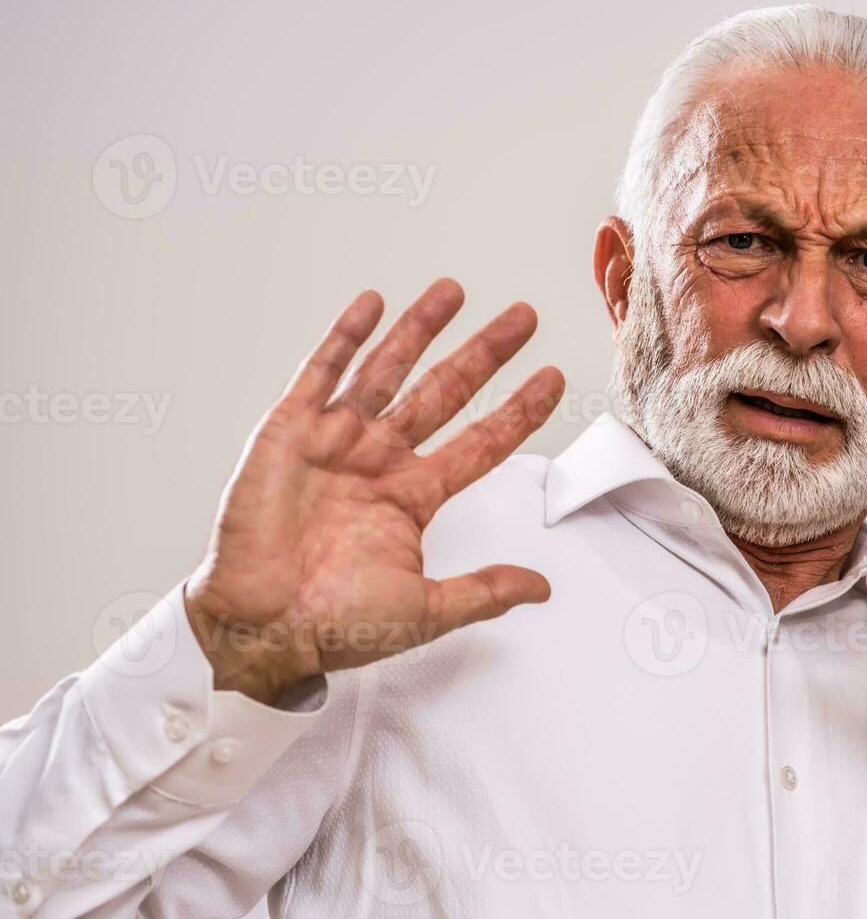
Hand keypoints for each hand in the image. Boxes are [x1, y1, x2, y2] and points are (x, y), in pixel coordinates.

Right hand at [183, 278, 564, 704]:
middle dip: (484, 354)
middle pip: (444, 392)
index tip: (553, 381)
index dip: (517, 411)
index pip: (480, 442)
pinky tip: (372, 303)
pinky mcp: (288, 431)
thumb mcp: (425, 610)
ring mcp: (335, 442)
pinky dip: (345, 336)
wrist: (261, 628)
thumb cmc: (333, 626)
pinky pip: (322, 373)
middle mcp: (378, 461)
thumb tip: (541, 587)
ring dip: (420, 329)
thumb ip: (484, 592)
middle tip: (523, 318)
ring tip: (455, 290)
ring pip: (388, 371)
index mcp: (410, 498)